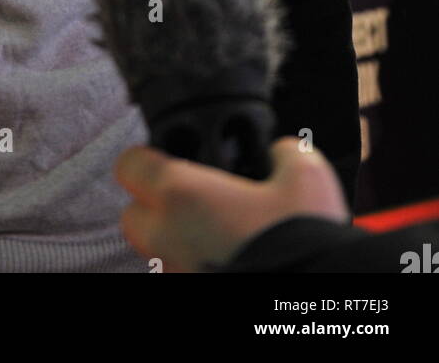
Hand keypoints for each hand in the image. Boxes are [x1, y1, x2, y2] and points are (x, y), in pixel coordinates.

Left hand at [114, 136, 349, 272]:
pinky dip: (197, 264)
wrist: (318, 292)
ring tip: (218, 231)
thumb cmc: (301, 238)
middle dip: (154, 204)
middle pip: (134, 215)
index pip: (130, 165)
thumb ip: (283, 152)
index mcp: (181, 194)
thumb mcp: (306, 174)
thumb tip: (280, 152)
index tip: (167, 155)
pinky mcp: (194, 295)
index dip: (146, 157)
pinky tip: (230, 258)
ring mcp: (179, 274)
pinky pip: (183, 273)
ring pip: (158, 252)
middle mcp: (169, 238)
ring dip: (177, 239)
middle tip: (192, 195)